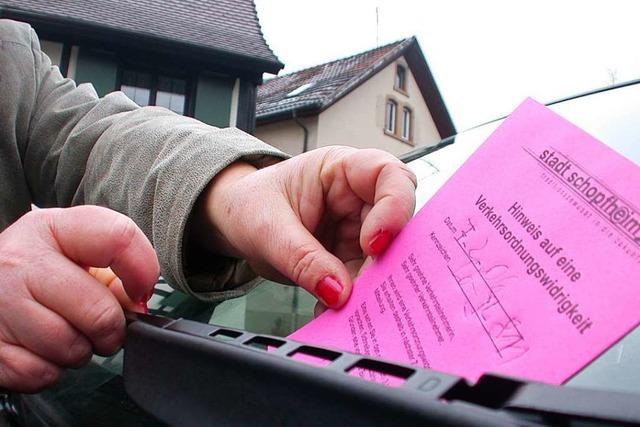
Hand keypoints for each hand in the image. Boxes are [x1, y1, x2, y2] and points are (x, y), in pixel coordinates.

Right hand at [0, 206, 157, 391]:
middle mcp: (20, 260)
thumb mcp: (76, 254)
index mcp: (51, 228)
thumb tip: (136, 302)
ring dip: (78, 351)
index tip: (141, 290)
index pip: (118, 238)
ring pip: (69, 347)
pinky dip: (48, 370)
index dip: (142, 271)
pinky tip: (39, 348)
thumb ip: (115, 272)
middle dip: (112, 329)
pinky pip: (39, 373)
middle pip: (99, 311)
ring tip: (66, 332)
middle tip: (103, 326)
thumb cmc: (38, 271)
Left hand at [197, 146, 415, 308]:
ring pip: (385, 259)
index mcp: (341, 169)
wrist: (235, 224)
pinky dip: (355, 300)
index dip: (395, 207)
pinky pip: (365, 280)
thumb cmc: (250, 206)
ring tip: (348, 310)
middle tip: (367, 291)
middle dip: (387, 260)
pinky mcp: (351, 258)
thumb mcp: (267, 228)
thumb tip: (338, 293)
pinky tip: (338, 315)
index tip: (374, 244)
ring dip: (371, 286)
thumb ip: (302, 259)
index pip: (389, 175)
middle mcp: (358, 198)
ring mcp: (357, 229)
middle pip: (397, 223)